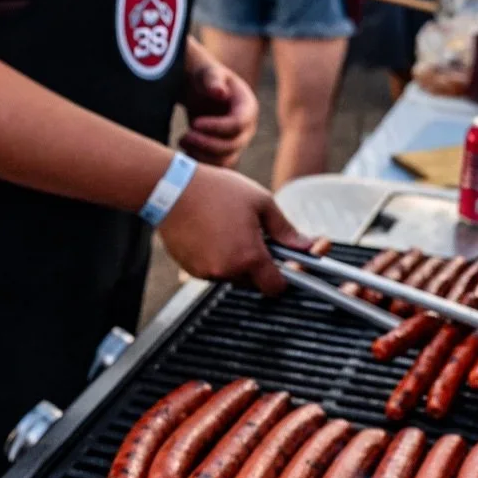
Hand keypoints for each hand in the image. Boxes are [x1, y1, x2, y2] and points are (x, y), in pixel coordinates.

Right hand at [156, 162, 306, 295]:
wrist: (171, 189)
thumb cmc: (216, 191)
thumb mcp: (260, 202)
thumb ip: (285, 230)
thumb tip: (306, 246)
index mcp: (249, 256)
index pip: (275, 287)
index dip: (283, 277)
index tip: (283, 263)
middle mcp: (227, 270)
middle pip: (254, 281)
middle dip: (258, 264)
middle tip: (253, 235)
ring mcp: (206, 272)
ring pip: (232, 275)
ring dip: (237, 260)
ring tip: (229, 229)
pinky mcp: (190, 269)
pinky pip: (213, 270)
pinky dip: (217, 258)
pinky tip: (212, 233)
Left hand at [179, 50, 257, 165]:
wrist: (200, 88)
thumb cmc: (205, 77)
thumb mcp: (208, 73)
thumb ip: (213, 80)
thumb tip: (220, 92)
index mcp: (247, 106)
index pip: (238, 123)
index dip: (216, 127)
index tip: (193, 123)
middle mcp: (247, 127)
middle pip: (233, 145)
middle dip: (206, 143)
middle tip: (183, 136)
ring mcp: (238, 141)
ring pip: (226, 159)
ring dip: (202, 156)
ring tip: (181, 141)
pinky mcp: (226, 151)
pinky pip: (218, 165)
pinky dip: (201, 163)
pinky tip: (184, 152)